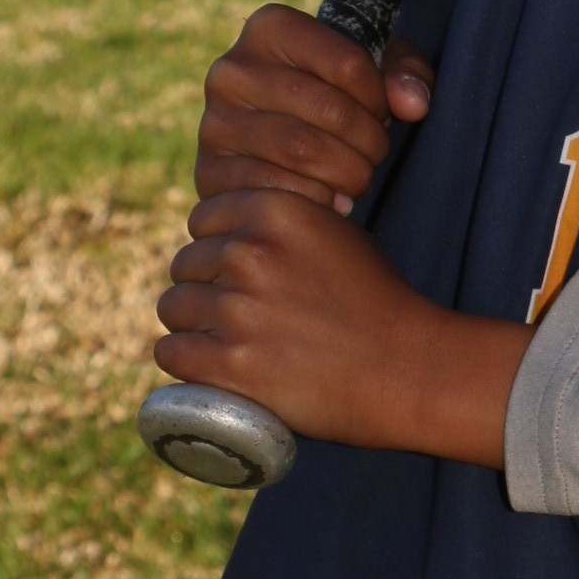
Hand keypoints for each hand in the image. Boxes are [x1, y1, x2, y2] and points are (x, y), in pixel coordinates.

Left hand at [154, 185, 526, 464]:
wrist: (406, 368)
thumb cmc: (374, 302)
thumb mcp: (332, 233)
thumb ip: (279, 223)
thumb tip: (227, 232)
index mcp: (273, 210)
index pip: (203, 220)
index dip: (218, 247)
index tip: (239, 274)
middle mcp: (249, 252)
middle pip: (186, 265)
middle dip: (206, 288)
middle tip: (241, 316)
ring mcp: (237, 309)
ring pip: (174, 308)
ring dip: (192, 326)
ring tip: (228, 343)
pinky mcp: (230, 363)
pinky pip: (172, 353)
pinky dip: (185, 362)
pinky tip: (208, 367)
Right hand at [193, 3, 433, 213]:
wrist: (270, 152)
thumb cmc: (332, 100)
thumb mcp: (372, 72)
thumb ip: (406, 74)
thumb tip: (413, 103)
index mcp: (269, 27)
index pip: (349, 63)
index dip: (380, 97)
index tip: (381, 112)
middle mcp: (231, 69)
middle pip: (331, 111)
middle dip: (370, 142)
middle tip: (374, 155)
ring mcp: (215, 123)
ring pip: (306, 153)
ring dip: (349, 174)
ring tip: (356, 177)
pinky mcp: (210, 174)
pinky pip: (278, 191)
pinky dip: (316, 201)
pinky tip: (328, 200)